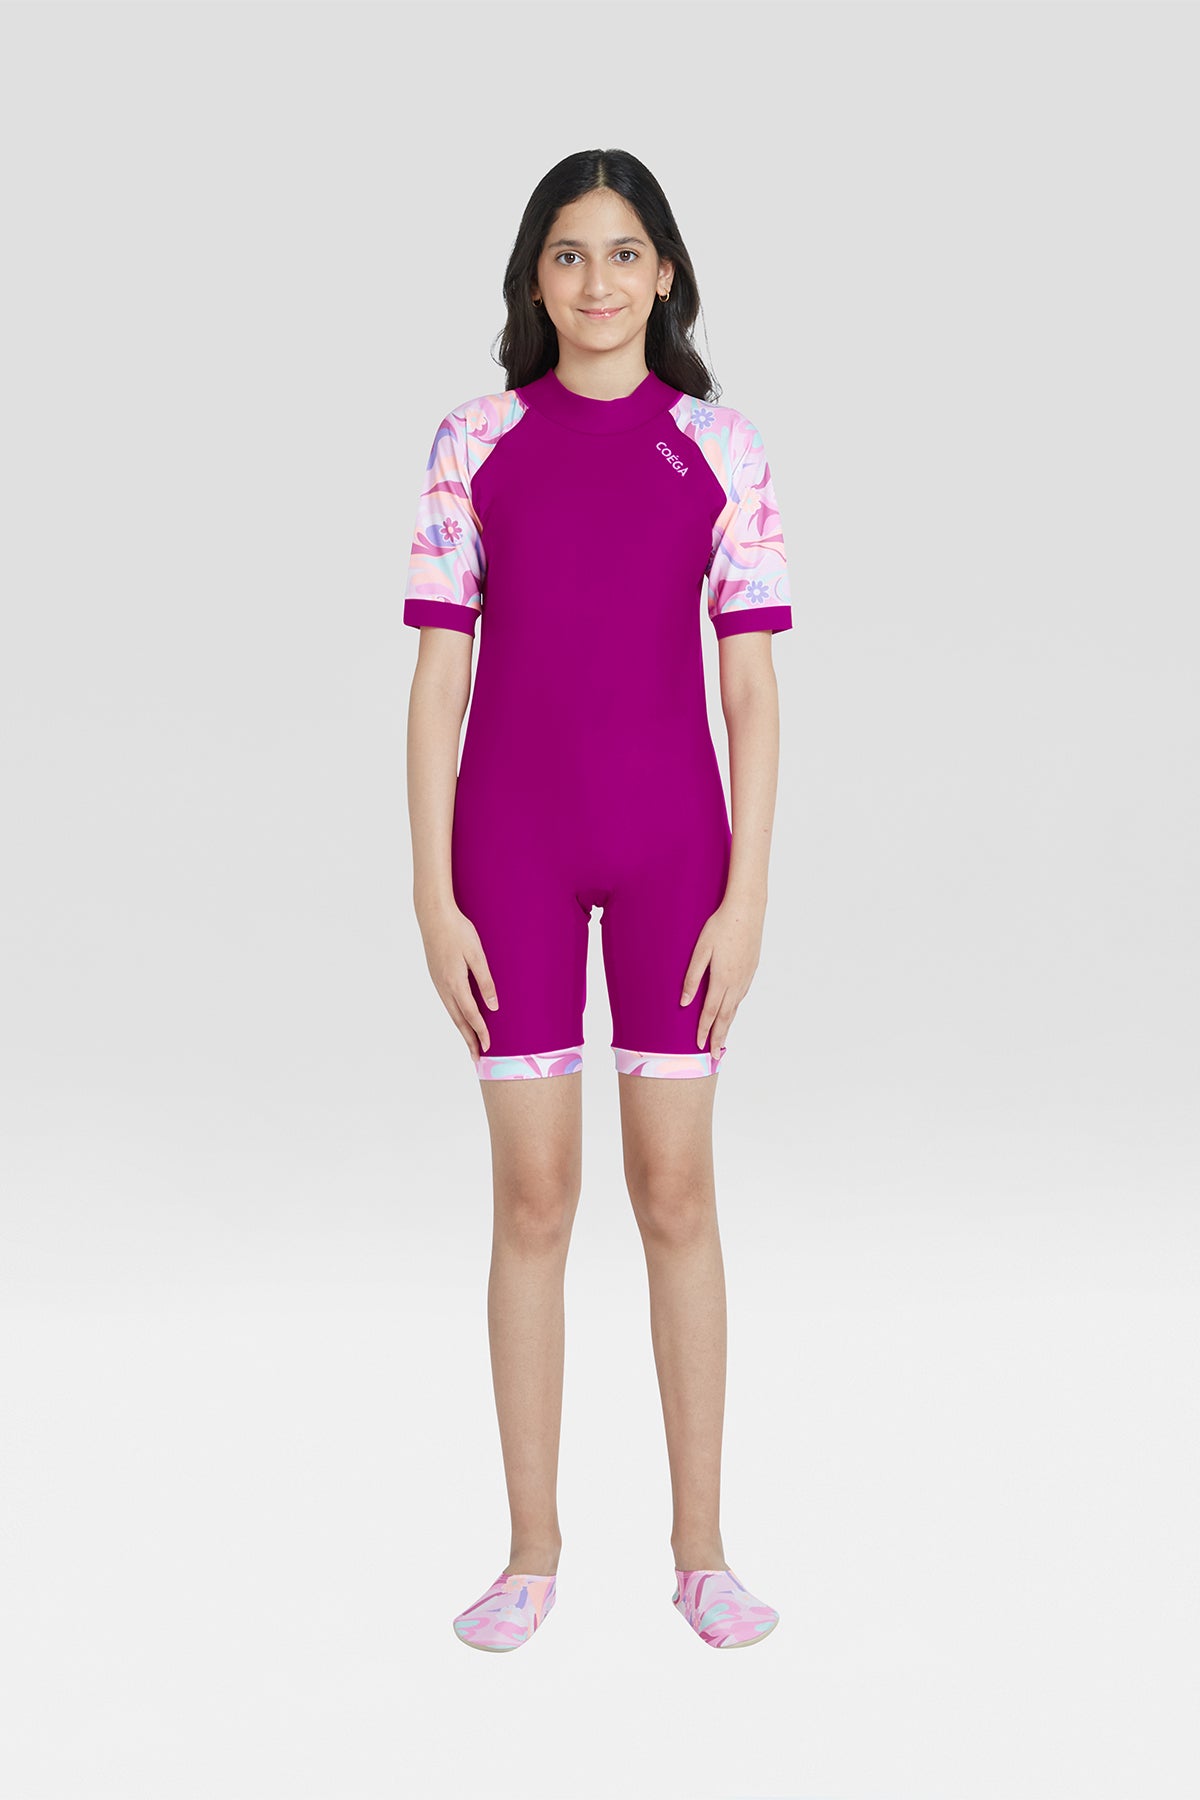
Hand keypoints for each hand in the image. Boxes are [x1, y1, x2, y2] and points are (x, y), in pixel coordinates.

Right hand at [417, 897, 499, 1059]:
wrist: (433, 914)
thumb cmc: (458, 931)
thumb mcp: (477, 954)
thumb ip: (485, 980)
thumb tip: (493, 1006)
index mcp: (455, 982)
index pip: (471, 1015)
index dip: (480, 1032)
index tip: (489, 1048)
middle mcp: (444, 986)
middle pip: (458, 1020)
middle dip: (469, 1040)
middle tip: (477, 1057)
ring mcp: (438, 982)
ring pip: (451, 1012)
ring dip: (461, 1029)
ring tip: (470, 1043)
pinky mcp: (436, 976)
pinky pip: (447, 1002)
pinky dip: (455, 1015)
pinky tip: (460, 1017)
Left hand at [679, 894, 764, 1054]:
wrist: (747, 910)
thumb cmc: (719, 926)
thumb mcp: (700, 950)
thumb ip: (692, 977)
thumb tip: (684, 1002)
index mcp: (721, 979)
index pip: (711, 1013)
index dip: (704, 1031)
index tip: (700, 1047)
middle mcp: (736, 982)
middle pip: (726, 1017)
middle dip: (719, 1037)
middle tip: (715, 1055)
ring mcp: (746, 976)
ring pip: (735, 1007)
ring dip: (728, 1024)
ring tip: (722, 1038)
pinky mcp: (752, 969)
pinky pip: (742, 995)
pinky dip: (735, 1008)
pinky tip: (732, 1010)